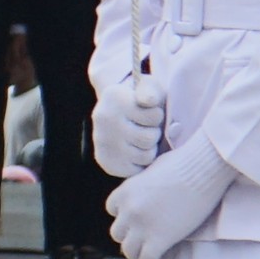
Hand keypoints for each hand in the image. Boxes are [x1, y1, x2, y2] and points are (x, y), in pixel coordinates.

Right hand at [93, 64, 168, 178]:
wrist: (119, 113)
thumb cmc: (143, 101)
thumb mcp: (150, 88)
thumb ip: (152, 91)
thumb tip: (148, 101)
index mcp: (114, 97)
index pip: (156, 116)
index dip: (158, 115)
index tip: (147, 110)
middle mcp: (103, 118)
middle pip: (150, 137)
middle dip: (154, 133)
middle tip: (144, 127)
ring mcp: (102, 141)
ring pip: (146, 155)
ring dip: (149, 148)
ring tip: (139, 138)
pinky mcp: (105, 161)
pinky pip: (137, 169)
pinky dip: (140, 162)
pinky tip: (133, 150)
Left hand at [109, 143, 225, 258]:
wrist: (201, 169)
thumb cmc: (183, 164)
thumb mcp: (151, 172)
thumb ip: (143, 186)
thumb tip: (148, 191)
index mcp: (124, 192)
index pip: (112, 210)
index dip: (124, 216)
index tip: (133, 221)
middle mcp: (128, 210)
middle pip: (118, 233)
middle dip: (129, 236)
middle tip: (141, 241)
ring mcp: (142, 226)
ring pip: (128, 250)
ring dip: (136, 254)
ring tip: (144, 258)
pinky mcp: (159, 240)